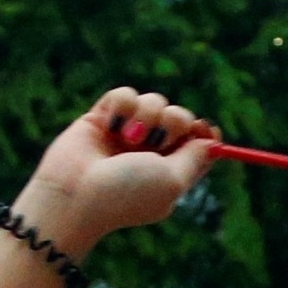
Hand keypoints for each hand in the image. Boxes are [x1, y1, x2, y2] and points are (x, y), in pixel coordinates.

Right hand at [16, 87, 219, 252]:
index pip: (197, 143)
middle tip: (159, 140)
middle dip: (175, 122)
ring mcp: (125, 134)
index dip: (203, 132)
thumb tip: (213, 142)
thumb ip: (196, 159)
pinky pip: (125, 94)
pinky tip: (111, 125)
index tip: (202, 128)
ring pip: (154, 101)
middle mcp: (149, 153)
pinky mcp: (102, 118)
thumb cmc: (125, 194)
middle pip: (180, 117)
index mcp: (171, 172)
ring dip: (147, 116)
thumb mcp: (173, 181)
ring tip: (129, 137)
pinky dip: (123, 105)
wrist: (75, 194)